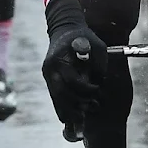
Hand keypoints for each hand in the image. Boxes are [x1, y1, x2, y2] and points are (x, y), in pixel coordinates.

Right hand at [41, 0, 106, 128]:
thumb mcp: (97, 45)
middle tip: (91, 107)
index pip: (72, 81)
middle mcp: (50, 69)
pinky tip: (71, 118)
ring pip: (56, 99)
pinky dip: (63, 109)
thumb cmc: (83, 36)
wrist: (64, 29)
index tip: (97, 88)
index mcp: (60, 59)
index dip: (86, 89)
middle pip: (61, 94)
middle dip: (77, 105)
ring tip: (82, 117)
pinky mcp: (49, 80)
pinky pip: (55, 98)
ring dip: (69, 111)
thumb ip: (99, 63)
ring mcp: (48, 75)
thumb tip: (99, 82)